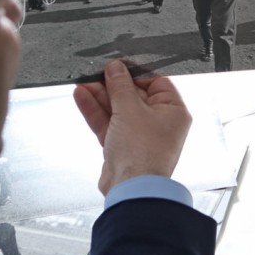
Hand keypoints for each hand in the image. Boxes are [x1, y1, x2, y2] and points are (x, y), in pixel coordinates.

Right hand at [72, 60, 191, 193]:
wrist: (130, 189)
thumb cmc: (142, 151)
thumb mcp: (130, 109)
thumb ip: (120, 86)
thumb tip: (115, 68)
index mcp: (173, 111)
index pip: (156, 83)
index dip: (136, 73)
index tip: (118, 66)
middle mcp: (159, 123)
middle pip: (134, 96)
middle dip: (112, 85)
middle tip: (95, 73)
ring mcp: (140, 136)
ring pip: (118, 110)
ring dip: (100, 97)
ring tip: (82, 83)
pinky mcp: (122, 147)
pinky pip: (109, 124)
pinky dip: (96, 112)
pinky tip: (81, 97)